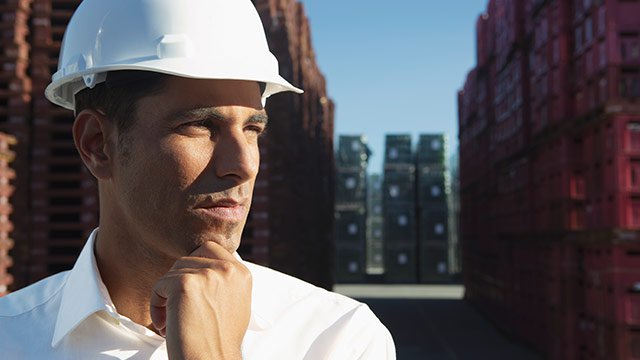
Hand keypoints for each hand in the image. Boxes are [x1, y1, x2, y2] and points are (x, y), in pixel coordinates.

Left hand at [150, 241, 251, 359]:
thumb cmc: (219, 342)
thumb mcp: (234, 304)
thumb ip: (224, 282)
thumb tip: (204, 269)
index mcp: (241, 273)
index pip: (211, 249)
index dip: (195, 269)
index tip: (191, 294)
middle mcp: (227, 269)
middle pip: (189, 258)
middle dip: (178, 282)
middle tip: (180, 308)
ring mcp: (207, 274)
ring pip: (173, 271)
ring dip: (167, 296)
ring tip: (172, 321)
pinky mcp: (185, 284)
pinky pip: (159, 285)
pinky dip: (156, 306)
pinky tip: (166, 325)